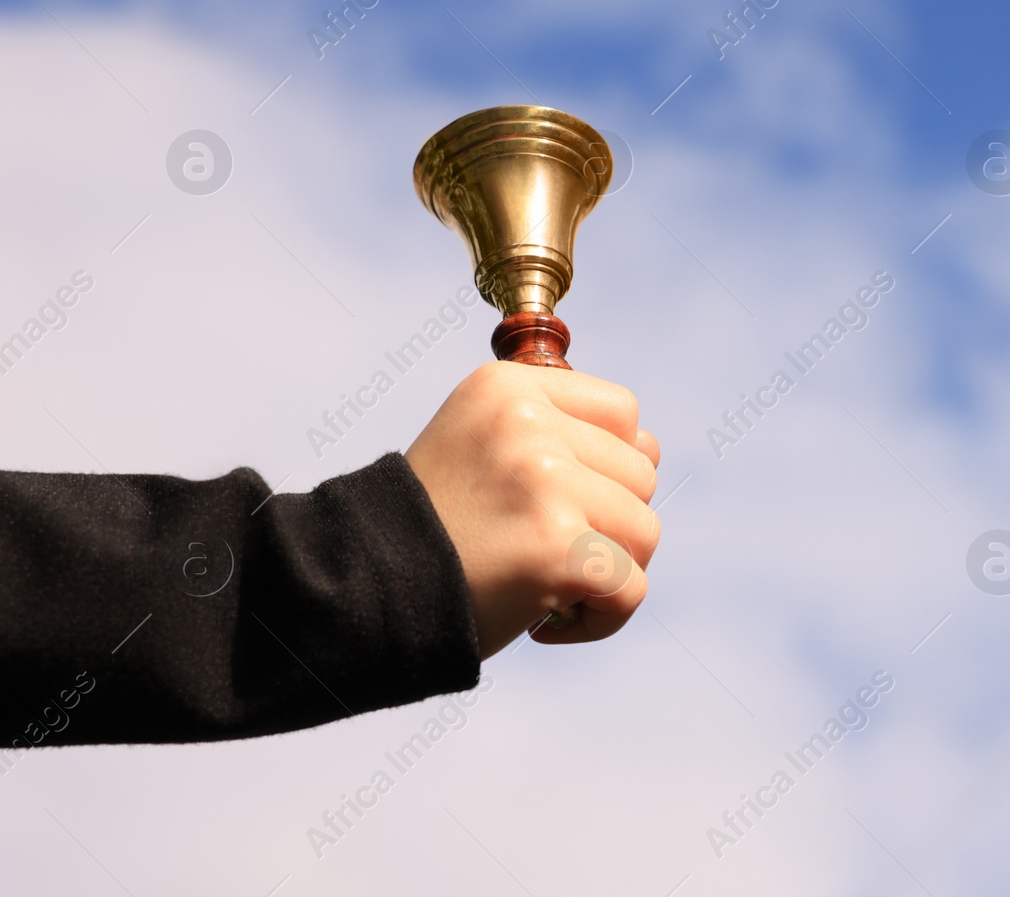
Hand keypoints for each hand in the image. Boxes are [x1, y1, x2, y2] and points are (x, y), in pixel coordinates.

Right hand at [405, 362, 660, 657]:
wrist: (358, 596)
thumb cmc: (433, 531)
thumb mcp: (481, 446)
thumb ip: (559, 434)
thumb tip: (649, 448)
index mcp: (508, 389)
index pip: (622, 413)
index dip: (606, 465)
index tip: (556, 501)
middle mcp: (528, 424)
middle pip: (641, 475)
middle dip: (606, 524)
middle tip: (540, 551)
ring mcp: (545, 483)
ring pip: (644, 530)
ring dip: (606, 571)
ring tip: (544, 584)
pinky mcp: (558, 547)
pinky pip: (632, 588)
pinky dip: (603, 619)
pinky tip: (550, 621)